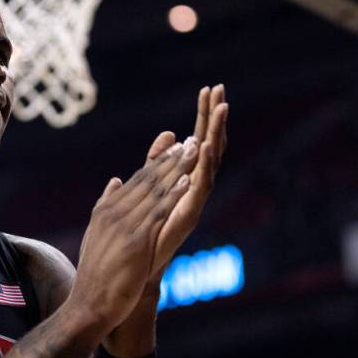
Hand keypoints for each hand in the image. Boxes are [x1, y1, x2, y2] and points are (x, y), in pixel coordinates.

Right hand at [67, 138, 198, 331]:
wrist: (89, 303)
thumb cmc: (95, 274)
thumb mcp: (96, 233)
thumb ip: (106, 204)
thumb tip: (115, 180)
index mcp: (106, 210)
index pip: (135, 181)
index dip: (157, 162)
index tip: (174, 145)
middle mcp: (113, 213)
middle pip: (147, 180)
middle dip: (171, 159)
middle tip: (191, 140)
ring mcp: (124, 226)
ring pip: (155, 191)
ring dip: (177, 169)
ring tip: (195, 151)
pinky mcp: (136, 241)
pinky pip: (159, 212)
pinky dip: (174, 194)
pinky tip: (188, 181)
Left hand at [146, 84, 228, 278]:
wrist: (136, 269)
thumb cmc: (143, 232)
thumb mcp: (148, 187)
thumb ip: (157, 162)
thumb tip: (169, 135)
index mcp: (185, 177)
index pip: (199, 138)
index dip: (204, 114)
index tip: (209, 88)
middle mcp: (194, 186)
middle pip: (210, 144)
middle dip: (214, 116)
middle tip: (220, 88)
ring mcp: (194, 200)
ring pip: (211, 161)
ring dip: (216, 133)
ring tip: (222, 108)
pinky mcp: (189, 215)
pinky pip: (201, 185)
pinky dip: (205, 164)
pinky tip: (206, 144)